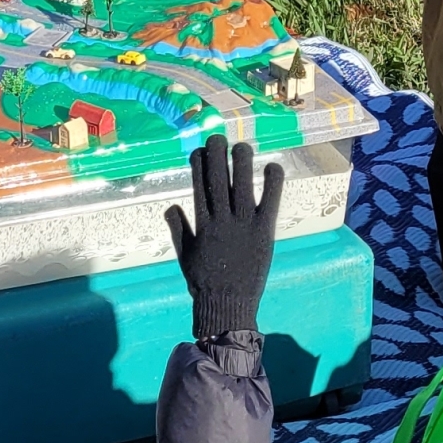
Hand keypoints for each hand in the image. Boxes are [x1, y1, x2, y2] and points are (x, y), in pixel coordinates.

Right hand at [167, 134, 283, 337]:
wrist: (227, 306)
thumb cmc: (204, 283)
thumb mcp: (185, 256)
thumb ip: (179, 230)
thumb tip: (169, 207)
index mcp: (202, 224)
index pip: (198, 186)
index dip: (199, 165)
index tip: (199, 149)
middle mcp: (221, 219)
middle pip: (217, 179)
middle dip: (217, 154)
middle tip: (218, 137)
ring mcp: (243, 224)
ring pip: (242, 184)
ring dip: (242, 161)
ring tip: (242, 145)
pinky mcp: (264, 231)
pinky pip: (270, 201)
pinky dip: (273, 183)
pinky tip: (273, 166)